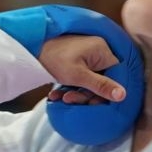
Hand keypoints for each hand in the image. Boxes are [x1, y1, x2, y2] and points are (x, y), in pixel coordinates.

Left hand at [0, 5, 143, 145]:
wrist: (29, 49)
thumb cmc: (54, 59)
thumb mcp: (78, 76)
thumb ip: (101, 86)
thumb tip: (123, 95)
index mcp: (102, 51)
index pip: (115, 75)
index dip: (105, 92)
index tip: (92, 103)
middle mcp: (97, 51)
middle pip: (101, 80)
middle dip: (85, 94)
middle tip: (69, 100)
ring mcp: (86, 55)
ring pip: (89, 81)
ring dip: (75, 93)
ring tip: (59, 98)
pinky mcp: (76, 60)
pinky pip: (79, 78)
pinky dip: (69, 87)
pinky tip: (56, 94)